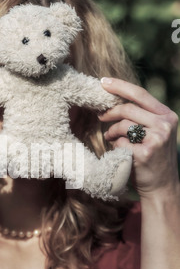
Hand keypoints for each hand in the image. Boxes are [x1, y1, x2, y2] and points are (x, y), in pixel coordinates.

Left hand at [98, 78, 178, 198]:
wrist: (162, 187)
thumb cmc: (152, 157)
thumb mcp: (154, 132)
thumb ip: (141, 116)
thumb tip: (113, 99)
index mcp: (167, 115)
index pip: (140, 94)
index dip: (119, 86)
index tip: (102, 82)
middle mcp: (165, 124)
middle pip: (128, 108)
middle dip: (110, 112)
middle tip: (100, 116)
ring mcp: (157, 139)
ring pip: (122, 125)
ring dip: (112, 132)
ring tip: (111, 139)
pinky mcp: (145, 153)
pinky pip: (120, 143)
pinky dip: (116, 147)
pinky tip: (120, 153)